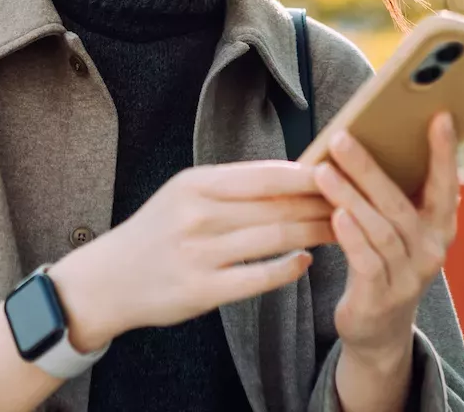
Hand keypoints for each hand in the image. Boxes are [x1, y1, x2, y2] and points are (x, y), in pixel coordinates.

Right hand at [53, 161, 334, 347]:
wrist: (107, 279)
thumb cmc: (157, 231)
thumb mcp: (184, 194)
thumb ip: (231, 185)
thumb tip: (292, 172)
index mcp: (196, 184)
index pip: (265, 175)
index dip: (308, 175)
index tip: (341, 174)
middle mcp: (197, 215)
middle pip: (276, 207)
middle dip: (320, 205)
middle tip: (355, 204)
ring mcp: (199, 254)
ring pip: (274, 240)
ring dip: (313, 234)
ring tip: (340, 231)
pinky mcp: (202, 290)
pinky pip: (258, 278)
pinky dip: (288, 270)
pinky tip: (306, 262)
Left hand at [312, 111, 459, 362]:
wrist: (378, 328)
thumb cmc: (383, 260)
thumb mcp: (396, 227)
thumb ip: (393, 192)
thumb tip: (370, 137)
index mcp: (440, 226)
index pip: (446, 184)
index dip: (444, 152)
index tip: (439, 116)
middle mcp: (431, 250)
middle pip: (400, 203)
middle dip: (369, 168)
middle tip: (340, 137)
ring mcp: (410, 276)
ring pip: (381, 230)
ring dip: (350, 197)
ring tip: (323, 172)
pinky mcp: (383, 297)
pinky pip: (368, 262)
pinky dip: (352, 237)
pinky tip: (336, 215)